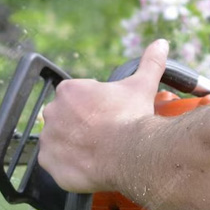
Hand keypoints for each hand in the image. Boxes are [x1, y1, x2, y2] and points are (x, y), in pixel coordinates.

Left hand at [38, 39, 168, 192]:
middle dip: (80, 125)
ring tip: (95, 152)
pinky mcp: (48, 161)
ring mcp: (49, 138)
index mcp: (69, 90)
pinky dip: (65, 165)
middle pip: (65, 118)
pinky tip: (85, 165)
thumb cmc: (132, 117)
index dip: (93, 107)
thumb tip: (161, 44)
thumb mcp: (142, 86)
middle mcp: (53, 111)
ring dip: (71, 144)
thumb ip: (149, 63)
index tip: (107, 116)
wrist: (131, 153)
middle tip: (102, 135)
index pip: (76, 97)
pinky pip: (53, 163)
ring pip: (59, 140)